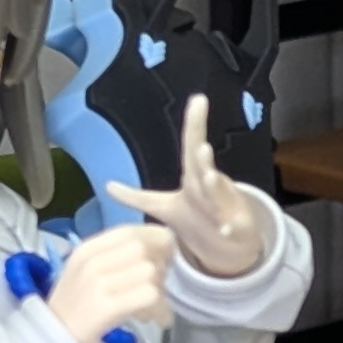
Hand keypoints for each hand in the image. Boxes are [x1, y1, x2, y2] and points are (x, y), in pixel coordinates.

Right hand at [45, 223, 174, 342]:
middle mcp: (90, 262)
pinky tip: (158, 319)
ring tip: (155, 307)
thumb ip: (117, 256)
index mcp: (86, 250)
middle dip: (161, 264)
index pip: (128, 231)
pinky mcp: (105, 308)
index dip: (154, 238)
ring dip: (161, 291)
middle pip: (142, 248)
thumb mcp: (88, 272)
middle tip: (161, 283)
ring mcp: (96, 285)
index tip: (165, 254)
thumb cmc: (76, 308)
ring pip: (149, 272)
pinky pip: (149, 296)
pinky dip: (161, 309)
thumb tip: (160, 246)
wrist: (55, 341)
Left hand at [99, 95, 265, 276]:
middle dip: (202, 157)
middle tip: (201, 145)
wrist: (231, 243)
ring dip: (215, 185)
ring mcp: (224, 207)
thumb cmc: (198, 218)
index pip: (192, 146)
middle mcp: (210, 188)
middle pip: (205, 168)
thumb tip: (107, 185)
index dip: (194, 122)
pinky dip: (229, 227)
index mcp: (193, 177)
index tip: (198, 99)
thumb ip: (136, 197)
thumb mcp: (163, 207)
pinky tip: (225, 227)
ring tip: (210, 175)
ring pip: (218, 194)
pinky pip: (232, 227)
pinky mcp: (235, 228)